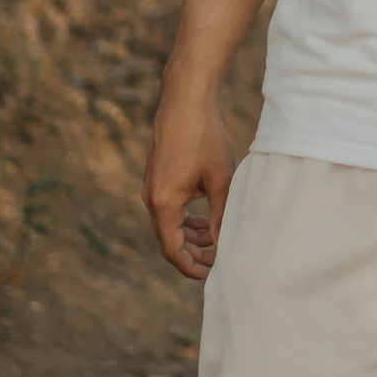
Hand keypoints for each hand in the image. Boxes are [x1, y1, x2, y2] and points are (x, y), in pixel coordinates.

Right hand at [142, 82, 240, 281]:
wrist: (185, 100)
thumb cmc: (205, 137)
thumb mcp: (221, 180)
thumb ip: (221, 216)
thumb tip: (224, 246)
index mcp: (164, 203)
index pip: (173, 250)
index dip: (191, 267)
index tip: (212, 275)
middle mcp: (152, 198)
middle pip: (169, 240)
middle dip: (193, 254)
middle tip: (218, 262)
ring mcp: (151, 187)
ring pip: (169, 224)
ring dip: (190, 236)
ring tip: (216, 241)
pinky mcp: (156, 177)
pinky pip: (168, 208)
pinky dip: (185, 219)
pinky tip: (206, 218)